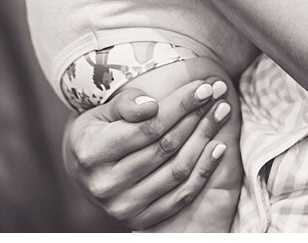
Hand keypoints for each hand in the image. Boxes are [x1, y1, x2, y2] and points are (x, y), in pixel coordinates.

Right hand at [63, 75, 232, 227]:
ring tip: (222, 113)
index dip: (180, 106)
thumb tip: (152, 106)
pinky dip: (204, 170)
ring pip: (177, 171)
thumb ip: (126, 103)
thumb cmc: (98, 130)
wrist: (85, 167)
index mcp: (92, 153)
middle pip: (166, 147)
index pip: (148, 128)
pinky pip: (181, 196)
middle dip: (197, 117)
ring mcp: (122, 206)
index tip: (203, 87)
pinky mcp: (139, 220)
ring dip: (206, 139)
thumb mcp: (102, 111)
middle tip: (219, 94)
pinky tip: (219, 146)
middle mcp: (105, 184)